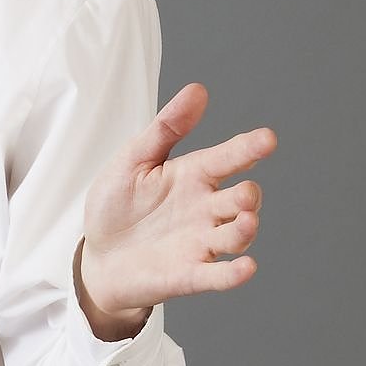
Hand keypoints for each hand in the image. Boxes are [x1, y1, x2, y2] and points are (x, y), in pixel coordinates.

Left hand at [78, 83, 276, 324]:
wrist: (98, 255)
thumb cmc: (118, 205)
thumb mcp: (135, 159)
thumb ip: (166, 128)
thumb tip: (197, 90)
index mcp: (191, 176)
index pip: (226, 159)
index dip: (246, 148)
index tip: (267, 137)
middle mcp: (203, 209)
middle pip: (238, 200)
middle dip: (247, 196)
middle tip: (247, 192)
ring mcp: (199, 243)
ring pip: (234, 236)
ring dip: (244, 230)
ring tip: (247, 220)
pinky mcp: (189, 275)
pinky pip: (216, 276)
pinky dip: (233, 273)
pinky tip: (246, 266)